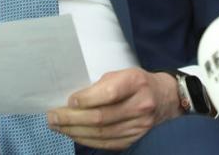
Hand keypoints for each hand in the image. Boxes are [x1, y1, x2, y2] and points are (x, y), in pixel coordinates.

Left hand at [47, 68, 181, 150]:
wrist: (166, 98)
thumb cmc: (137, 83)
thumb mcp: (123, 74)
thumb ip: (101, 85)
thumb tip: (73, 100)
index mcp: (136, 82)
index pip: (110, 93)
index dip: (87, 99)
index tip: (69, 101)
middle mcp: (141, 105)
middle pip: (102, 117)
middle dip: (72, 118)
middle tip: (53, 116)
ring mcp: (139, 125)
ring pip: (102, 133)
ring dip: (75, 131)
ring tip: (57, 126)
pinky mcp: (135, 139)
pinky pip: (107, 144)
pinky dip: (87, 140)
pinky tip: (73, 134)